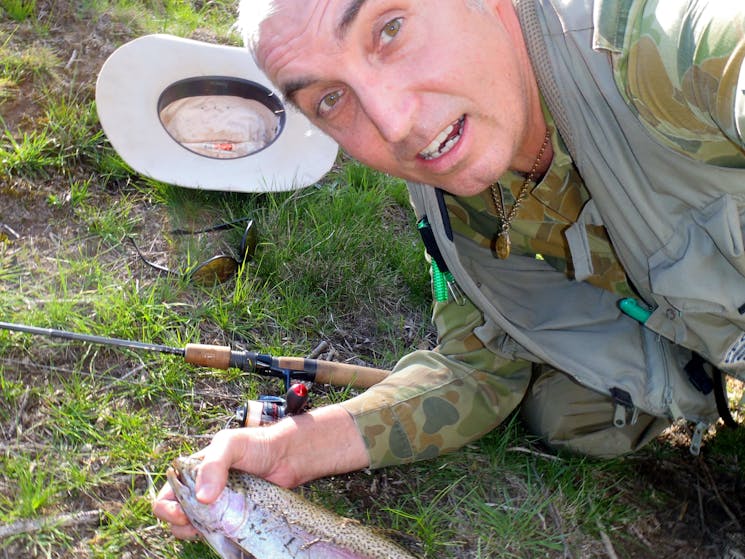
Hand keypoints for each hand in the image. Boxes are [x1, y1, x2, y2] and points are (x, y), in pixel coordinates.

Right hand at [151, 404, 368, 538]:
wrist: (289, 456)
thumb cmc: (258, 444)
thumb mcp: (230, 444)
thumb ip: (213, 465)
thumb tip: (202, 498)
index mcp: (193, 472)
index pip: (166, 495)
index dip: (166, 508)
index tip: (181, 513)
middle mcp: (202, 490)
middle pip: (176, 517)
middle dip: (180, 524)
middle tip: (197, 525)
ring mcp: (218, 506)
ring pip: (196, 527)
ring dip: (198, 532)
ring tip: (214, 528)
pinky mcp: (234, 517)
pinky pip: (219, 532)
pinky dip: (218, 536)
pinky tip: (227, 532)